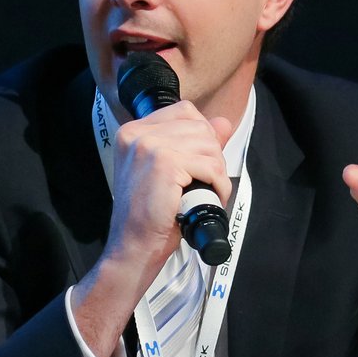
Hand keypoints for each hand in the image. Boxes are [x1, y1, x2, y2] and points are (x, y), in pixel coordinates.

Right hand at [72, 101, 232, 356]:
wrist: (133, 245)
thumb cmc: (151, 213)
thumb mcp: (171, 171)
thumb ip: (195, 143)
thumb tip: (224, 122)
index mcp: (133, 131)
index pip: (185, 111)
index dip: (203, 135)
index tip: (200, 161)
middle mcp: (138, 133)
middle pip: (200, 127)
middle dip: (213, 155)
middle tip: (207, 181)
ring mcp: (150, 146)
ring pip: (209, 145)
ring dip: (218, 172)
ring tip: (208, 190)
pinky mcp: (165, 163)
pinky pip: (210, 166)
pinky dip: (219, 185)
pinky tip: (211, 198)